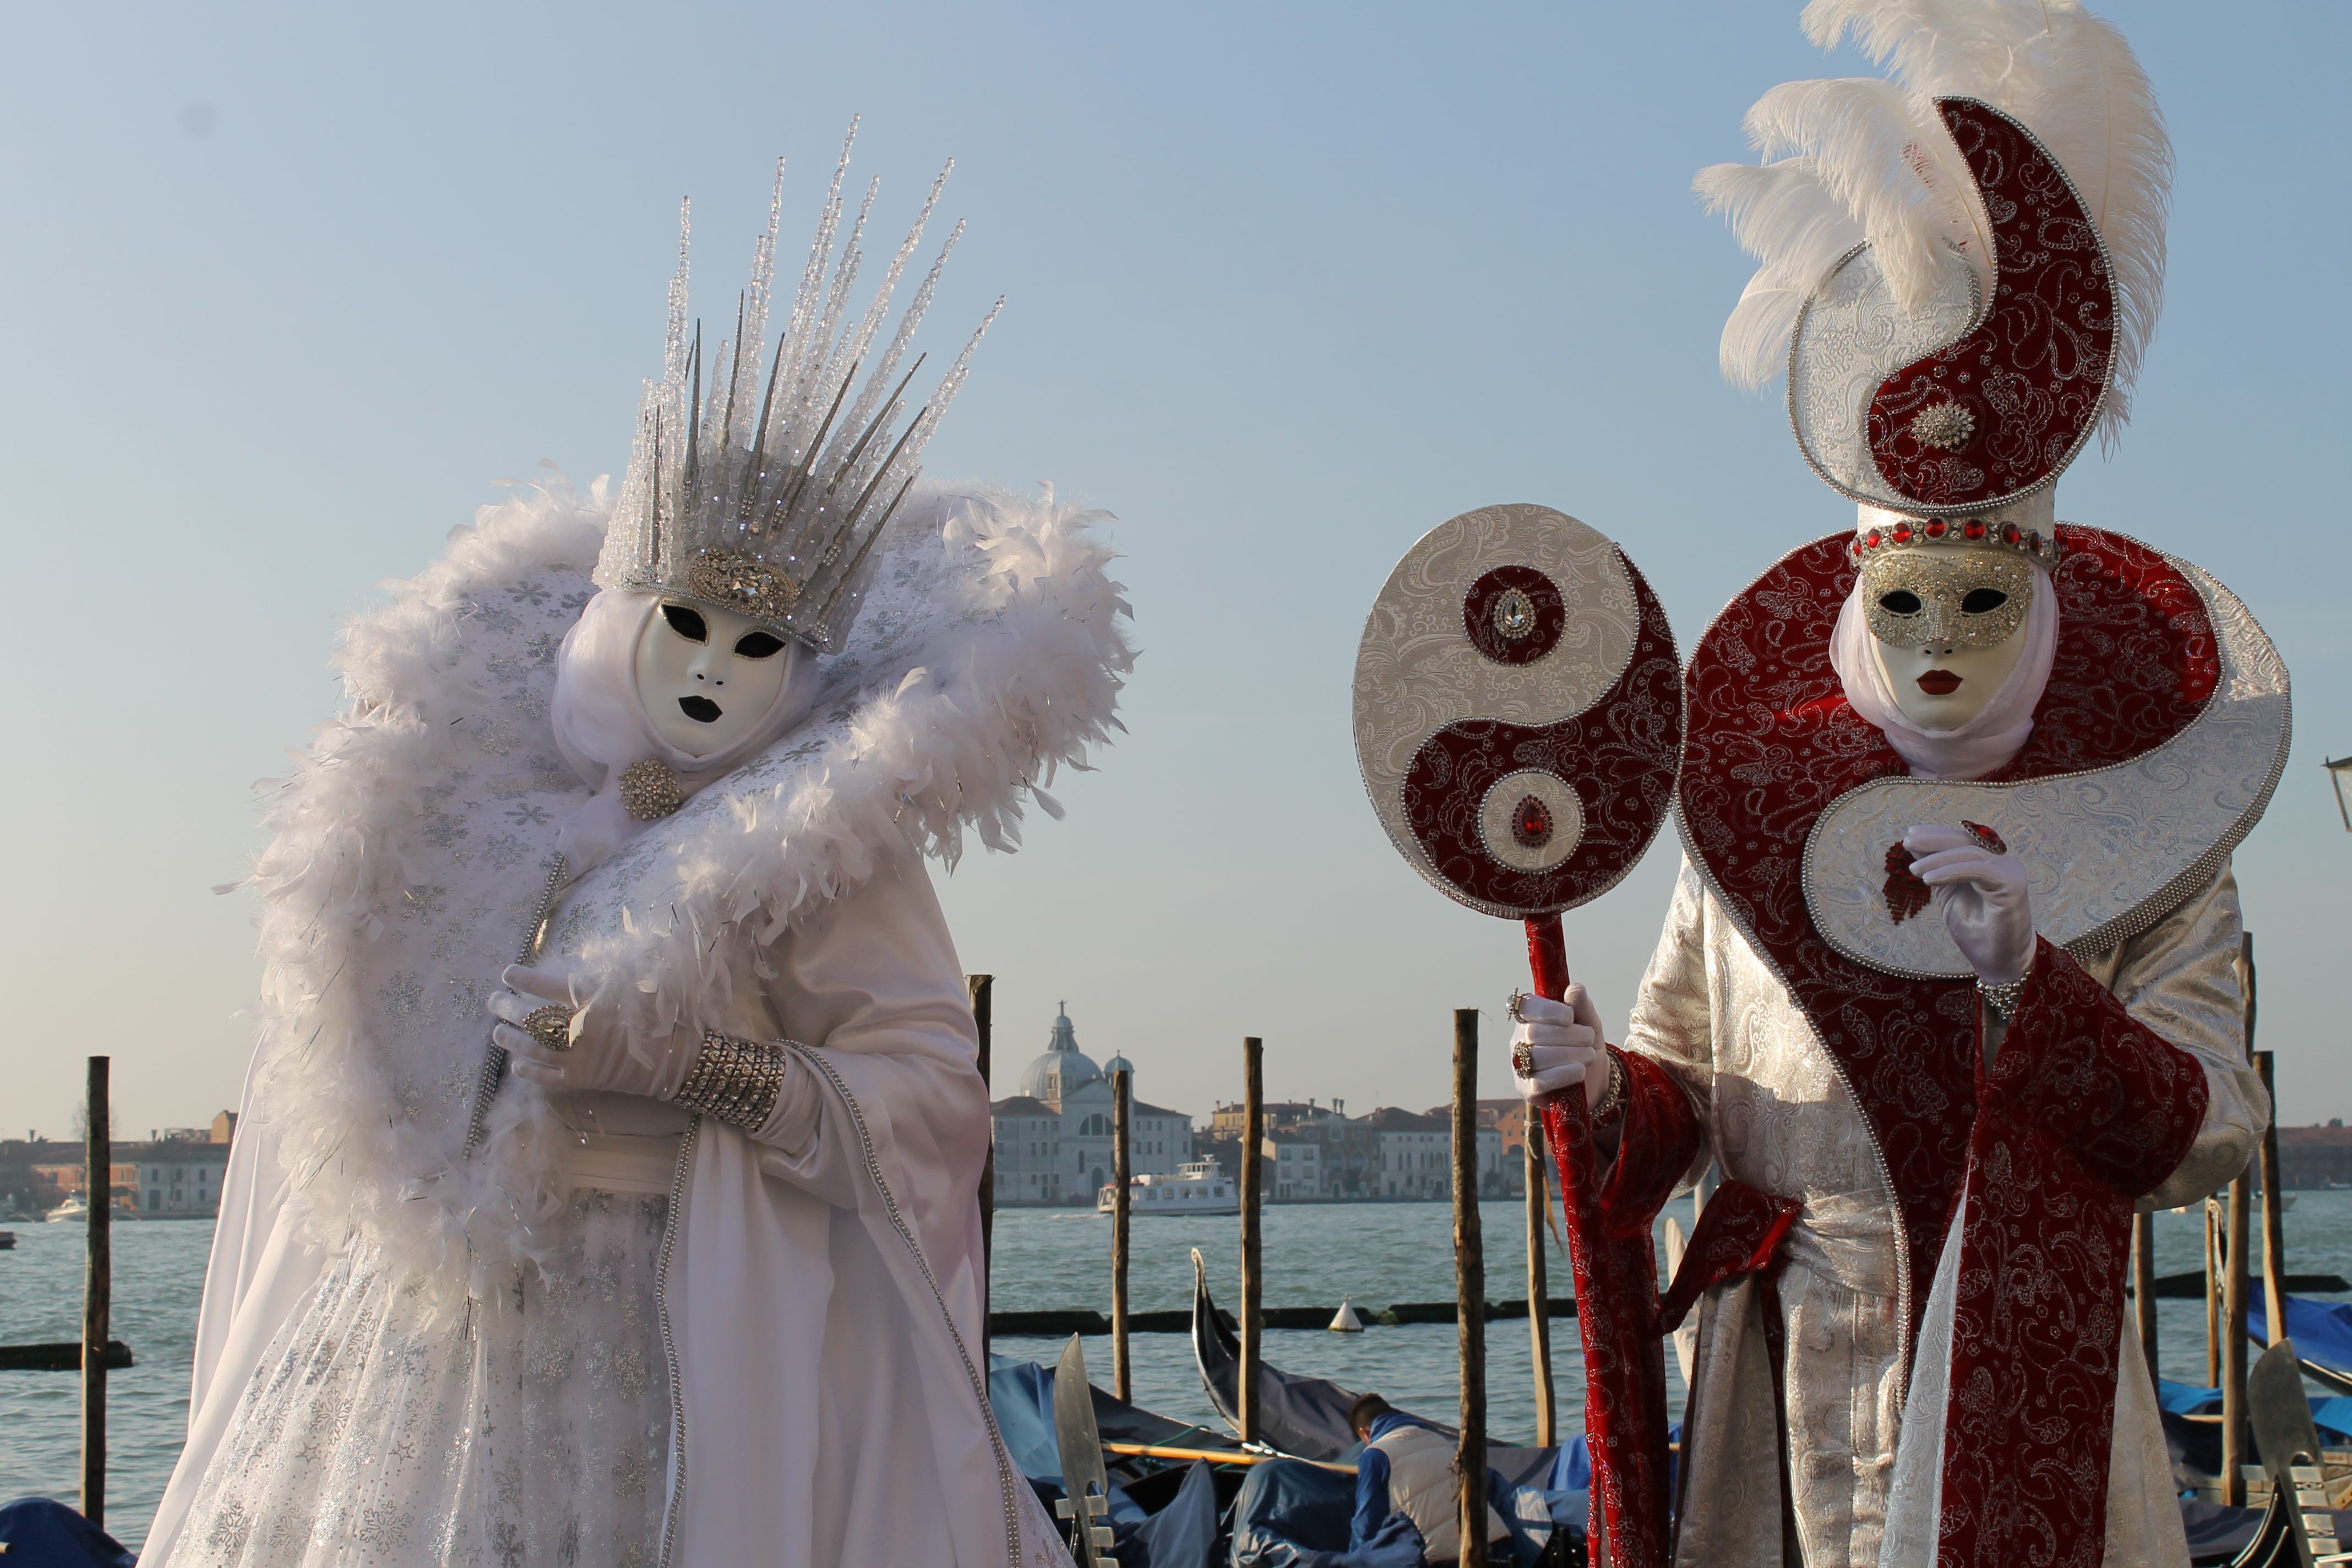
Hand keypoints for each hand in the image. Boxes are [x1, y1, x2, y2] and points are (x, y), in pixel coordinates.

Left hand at [489, 964, 701, 1098]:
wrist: (680, 1057)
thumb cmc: (662, 1014)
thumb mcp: (637, 984)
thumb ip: (605, 975)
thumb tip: (579, 965)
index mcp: (592, 1003)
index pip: (546, 987)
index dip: (524, 979)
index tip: (508, 973)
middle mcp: (579, 1030)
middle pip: (532, 1018)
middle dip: (508, 1008)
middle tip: (493, 1000)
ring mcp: (578, 1059)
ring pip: (533, 1049)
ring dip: (510, 1039)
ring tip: (496, 1031)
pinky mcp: (583, 1080)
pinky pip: (547, 1077)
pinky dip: (529, 1071)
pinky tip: (516, 1065)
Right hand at [1509, 984, 1608, 1108]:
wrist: (1594, 1080)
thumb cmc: (1585, 1046)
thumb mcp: (1589, 1023)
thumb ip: (1582, 1005)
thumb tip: (1574, 988)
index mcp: (1530, 1019)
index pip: (1527, 1007)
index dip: (1548, 1010)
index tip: (1571, 1016)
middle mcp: (1519, 1040)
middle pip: (1534, 1033)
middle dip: (1567, 1035)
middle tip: (1589, 1038)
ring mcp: (1520, 1066)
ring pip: (1537, 1056)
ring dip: (1570, 1054)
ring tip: (1589, 1055)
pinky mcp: (1526, 1089)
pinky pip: (1538, 1081)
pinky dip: (1563, 1074)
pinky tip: (1580, 1071)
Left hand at [1903, 824, 2034, 984]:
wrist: (2000, 962)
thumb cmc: (1976, 931)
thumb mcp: (1948, 895)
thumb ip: (1937, 871)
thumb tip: (1915, 846)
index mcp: (1988, 863)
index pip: (1961, 841)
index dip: (1936, 834)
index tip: (1910, 834)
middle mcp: (2001, 863)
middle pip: (1965, 841)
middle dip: (1933, 839)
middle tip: (1906, 841)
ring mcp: (2009, 871)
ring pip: (1968, 852)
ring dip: (1936, 859)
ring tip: (1913, 870)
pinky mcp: (2013, 884)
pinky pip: (1976, 869)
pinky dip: (1950, 871)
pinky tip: (1928, 879)